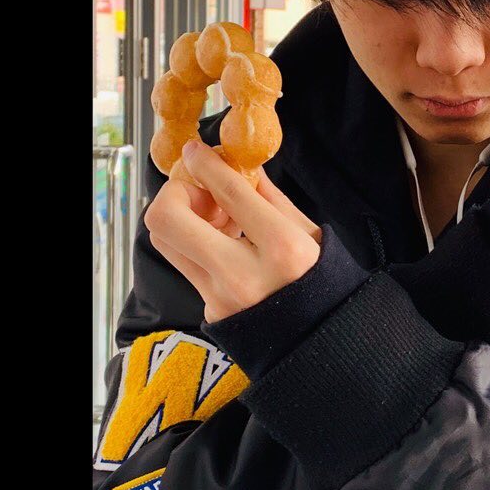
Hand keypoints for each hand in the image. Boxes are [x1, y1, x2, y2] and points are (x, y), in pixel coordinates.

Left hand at [144, 140, 321, 322]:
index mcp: (282, 247)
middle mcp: (243, 274)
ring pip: (166, 242)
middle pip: (168, 220)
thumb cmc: (324, 281)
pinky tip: (223, 242)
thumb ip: (270, 196)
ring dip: (181, 218)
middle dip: (172, 192)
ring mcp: (221, 297)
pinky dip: (197, 243)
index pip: (228, 193)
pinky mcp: (210, 311)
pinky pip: (187, 265)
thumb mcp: (309, 231)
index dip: (205, 164)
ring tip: (213, 216)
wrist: (321, 340)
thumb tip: (240, 164)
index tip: (196, 150)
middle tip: (196, 188)